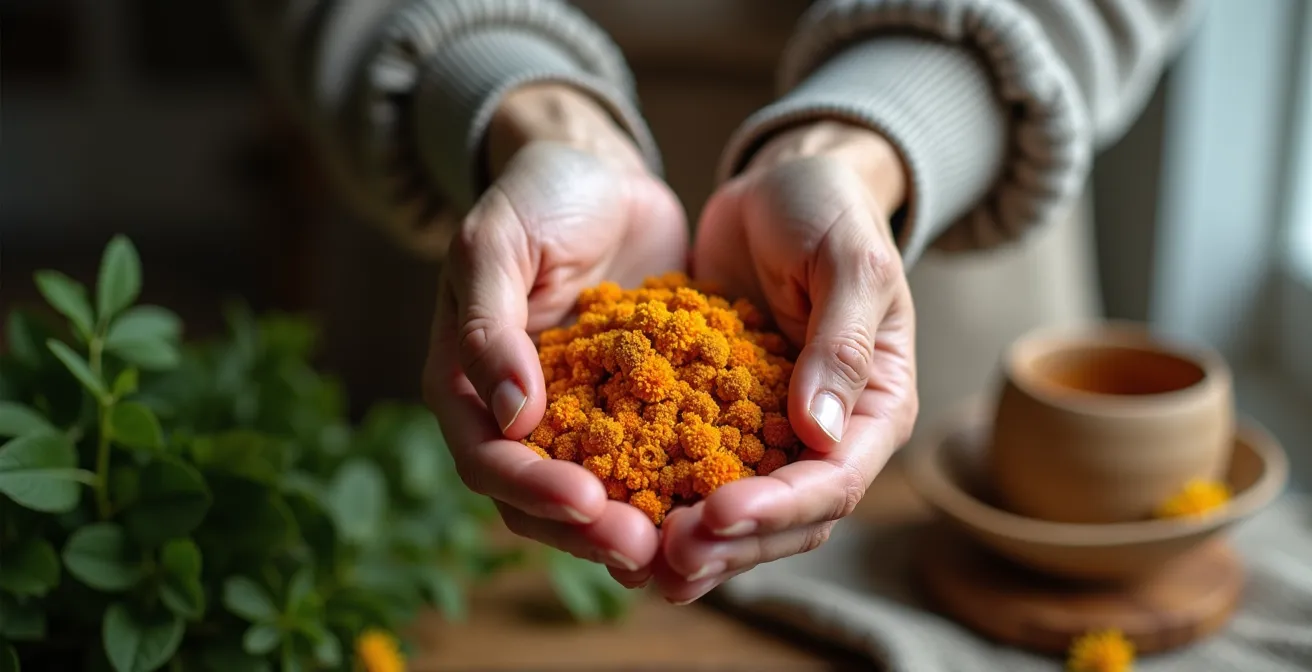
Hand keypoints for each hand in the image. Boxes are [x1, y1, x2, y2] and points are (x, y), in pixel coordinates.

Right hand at [423, 84, 687, 578]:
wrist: (600, 172)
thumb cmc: (536, 196)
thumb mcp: (497, 244)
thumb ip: (491, 326)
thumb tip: (511, 415)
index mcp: (469, 385)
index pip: (490, 461)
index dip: (534, 489)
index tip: (590, 501)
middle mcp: (520, 417)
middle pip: (543, 502)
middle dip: (592, 531)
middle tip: (651, 550)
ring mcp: (579, 419)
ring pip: (600, 497)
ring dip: (640, 526)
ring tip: (687, 548)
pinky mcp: (636, 410)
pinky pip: (653, 463)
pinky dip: (679, 490)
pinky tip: (724, 504)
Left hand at [656, 121, 918, 601]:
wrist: (780, 188)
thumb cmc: (829, 210)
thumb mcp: (849, 259)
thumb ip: (841, 341)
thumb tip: (823, 431)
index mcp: (873, 407)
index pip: (834, 482)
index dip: (777, 508)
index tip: (715, 514)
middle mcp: (827, 436)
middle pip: (785, 521)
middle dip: (728, 545)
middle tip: (665, 557)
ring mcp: (772, 434)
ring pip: (738, 516)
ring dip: (692, 545)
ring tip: (636, 562)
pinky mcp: (719, 420)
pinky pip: (692, 475)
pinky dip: (660, 502)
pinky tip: (613, 518)